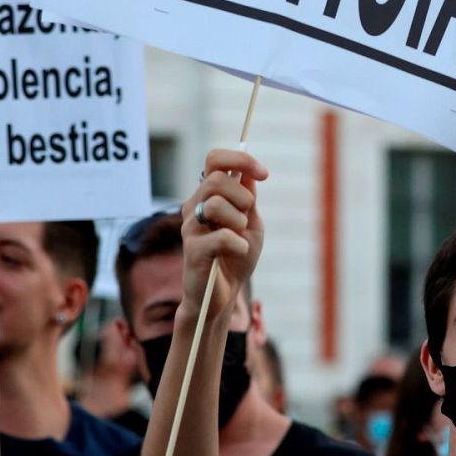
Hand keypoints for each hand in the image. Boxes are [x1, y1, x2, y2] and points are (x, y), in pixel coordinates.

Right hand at [182, 149, 268, 319]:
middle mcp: (194, 207)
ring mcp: (190, 228)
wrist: (223, 296)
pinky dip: (240, 245)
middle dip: (243, 197)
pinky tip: (238, 253)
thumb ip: (248, 199)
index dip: (240, 160)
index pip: (214, 160)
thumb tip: (247, 171)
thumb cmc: (235, 259)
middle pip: (216, 179)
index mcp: (208, 197)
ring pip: (216, 204)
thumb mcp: (250, 224)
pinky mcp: (192, 251)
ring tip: (239, 236)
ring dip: (239, 221)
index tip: (264, 174)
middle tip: (246, 219)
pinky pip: (223, 236)